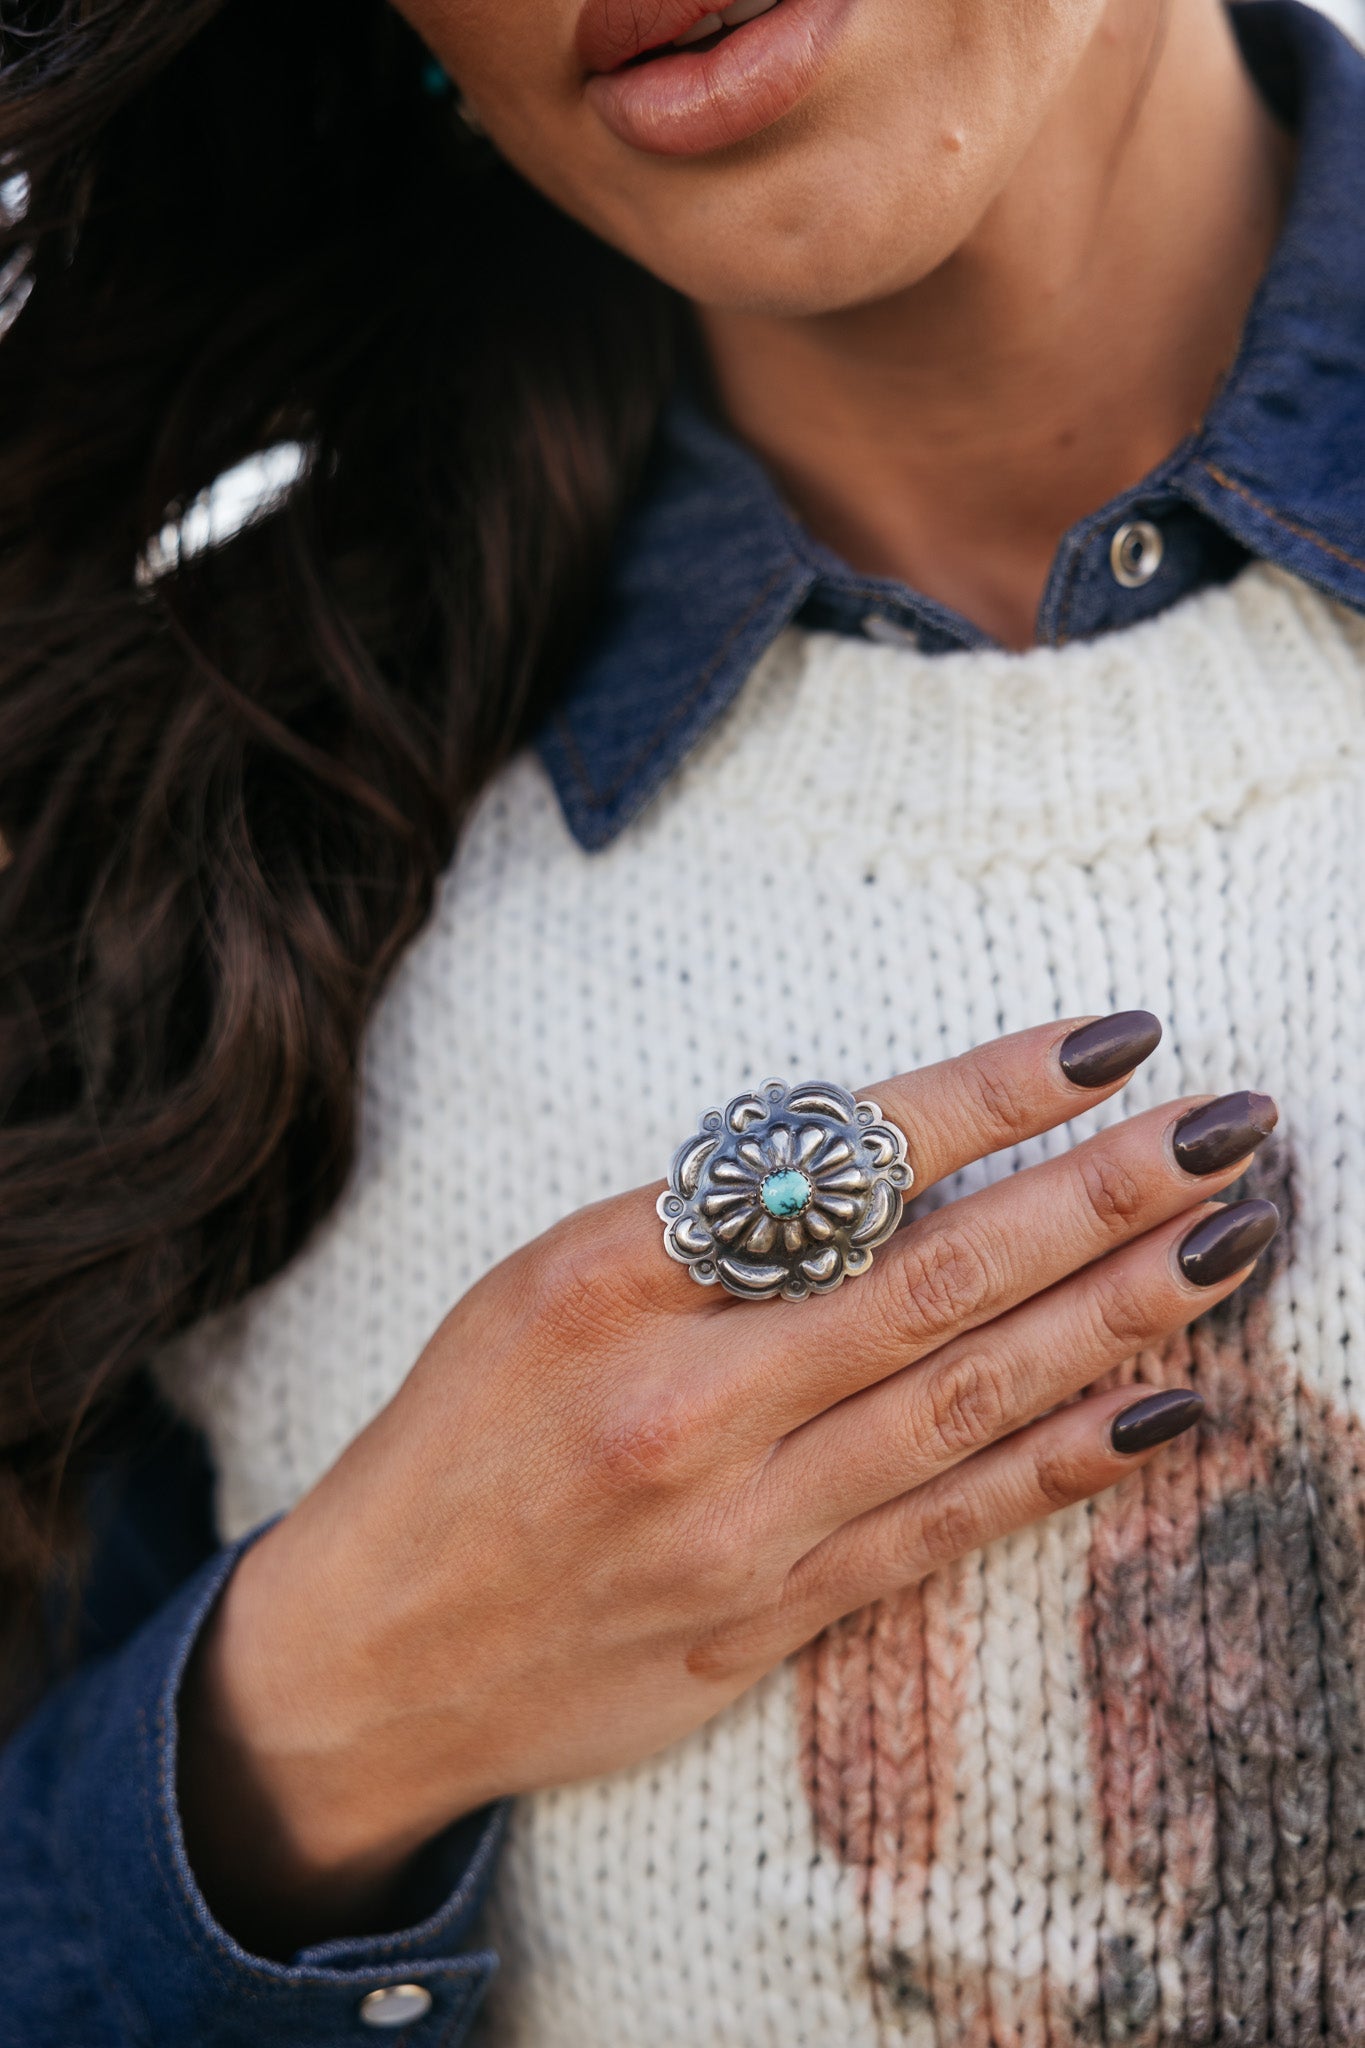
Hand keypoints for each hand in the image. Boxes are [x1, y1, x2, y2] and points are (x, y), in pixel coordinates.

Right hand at [180, 1013, 1278, 1950]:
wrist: (370, 1655)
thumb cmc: (456, 1436)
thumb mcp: (536, 1283)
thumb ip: (702, 1229)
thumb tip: (894, 1160)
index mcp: (605, 1279)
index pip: (834, 1164)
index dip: (989, 1095)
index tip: (1112, 1041)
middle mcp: (679, 1401)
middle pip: (934, 1281)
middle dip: (1101, 1195)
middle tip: (1231, 1130)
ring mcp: (734, 1526)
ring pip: (965, 1402)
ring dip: (1116, 1318)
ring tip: (1232, 1243)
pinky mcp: (766, 1621)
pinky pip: (943, 1532)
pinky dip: (1059, 1468)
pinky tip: (1164, 1414)